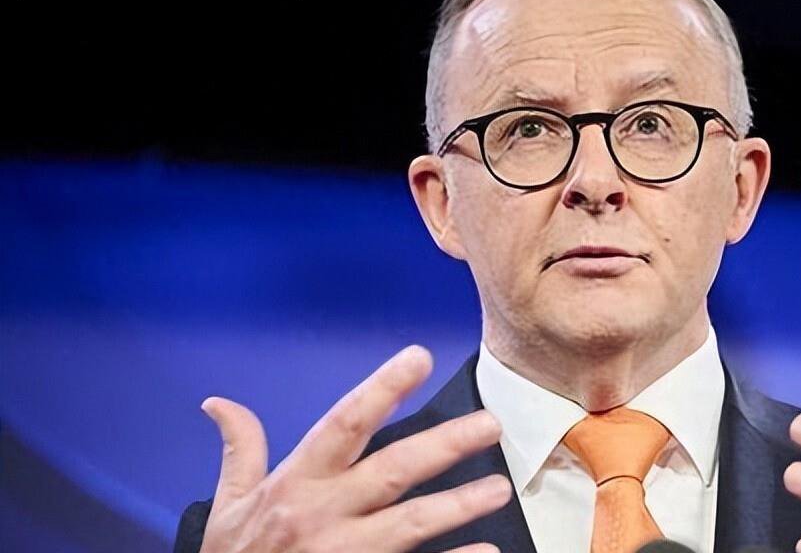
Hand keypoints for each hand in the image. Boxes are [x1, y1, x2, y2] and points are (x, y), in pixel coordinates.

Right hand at [197, 345, 510, 552]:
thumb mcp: (228, 507)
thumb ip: (239, 452)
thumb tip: (218, 403)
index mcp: (294, 485)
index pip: (343, 424)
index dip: (382, 388)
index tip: (419, 357)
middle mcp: (322, 516)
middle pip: (392, 471)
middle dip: (444, 445)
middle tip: (490, 424)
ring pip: (410, 525)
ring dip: (458, 506)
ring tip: (499, 489)